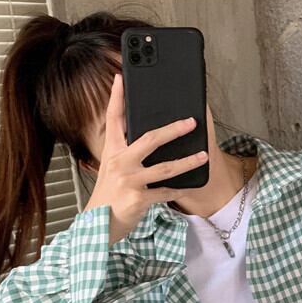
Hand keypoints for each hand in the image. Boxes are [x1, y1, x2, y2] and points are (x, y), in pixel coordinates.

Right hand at [83, 72, 207, 245]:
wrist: (98, 225)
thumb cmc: (109, 194)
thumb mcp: (113, 168)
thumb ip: (127, 152)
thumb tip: (154, 137)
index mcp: (112, 151)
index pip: (113, 118)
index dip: (117, 97)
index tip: (121, 77)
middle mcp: (119, 162)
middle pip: (150, 139)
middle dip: (174, 129)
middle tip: (192, 122)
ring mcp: (129, 180)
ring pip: (165, 167)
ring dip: (188, 162)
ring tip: (203, 156)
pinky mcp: (138, 198)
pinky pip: (166, 192)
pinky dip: (178, 190)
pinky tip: (188, 187)